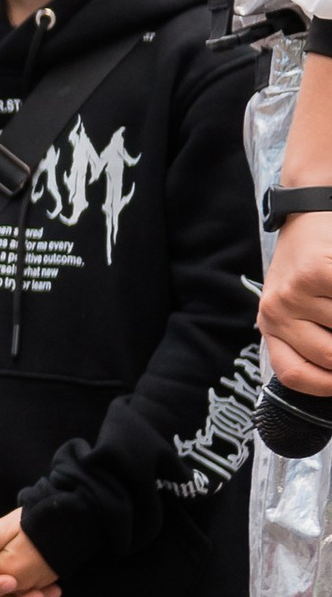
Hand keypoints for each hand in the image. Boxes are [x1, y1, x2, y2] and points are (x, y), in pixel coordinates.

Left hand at [261, 209, 331, 398]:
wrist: (310, 210)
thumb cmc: (314, 265)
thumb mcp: (303, 304)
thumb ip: (318, 338)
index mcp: (271, 327)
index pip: (295, 375)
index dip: (328, 387)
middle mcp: (274, 313)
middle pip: (330, 357)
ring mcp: (293, 293)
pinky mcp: (315, 272)